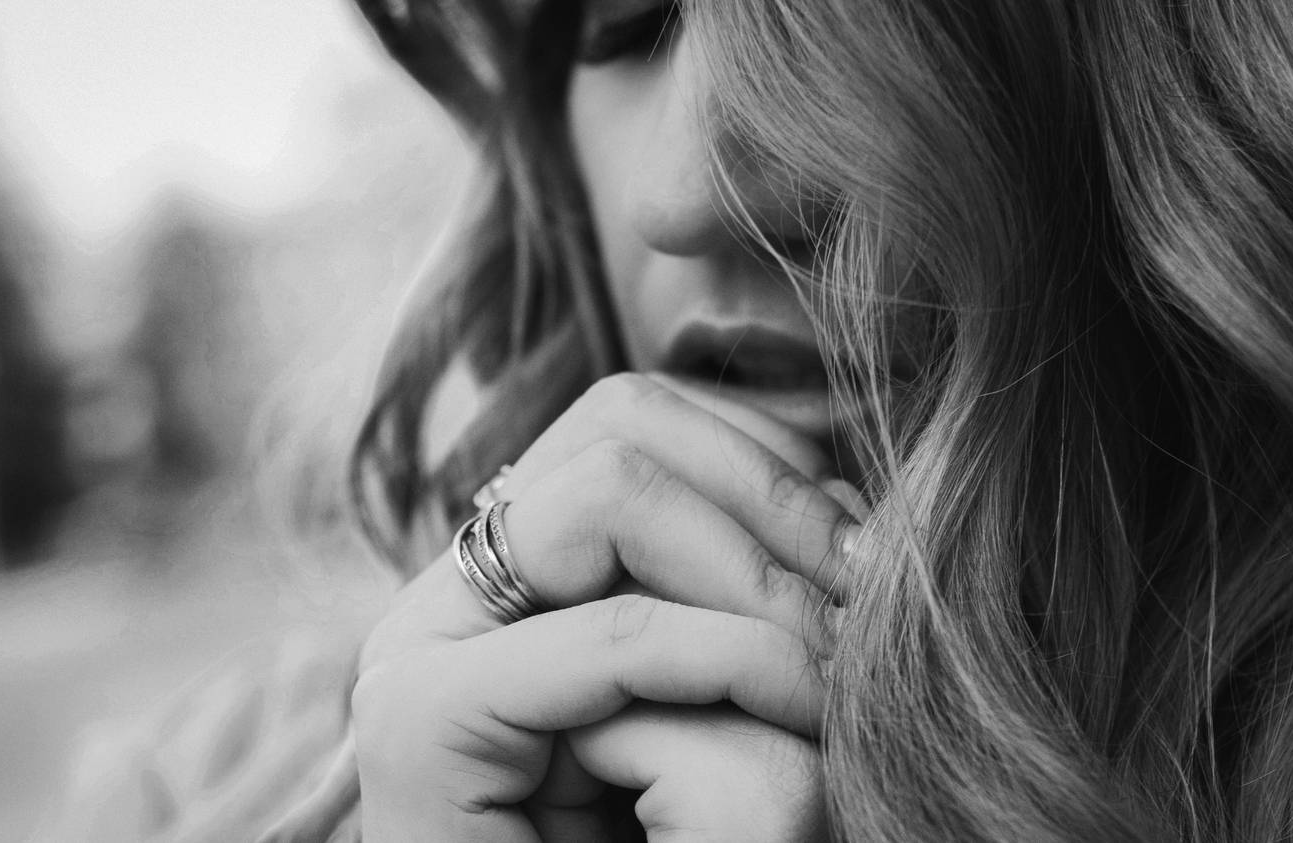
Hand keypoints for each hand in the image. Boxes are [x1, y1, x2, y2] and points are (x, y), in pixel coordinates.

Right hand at [353, 373, 861, 840]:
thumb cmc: (690, 840)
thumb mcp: (748, 679)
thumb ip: (769, 578)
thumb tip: (853, 478)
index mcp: (525, 563)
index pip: (644, 414)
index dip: (773, 455)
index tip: (872, 552)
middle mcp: (464, 584)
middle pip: (622, 419)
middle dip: (774, 493)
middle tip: (868, 588)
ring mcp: (428, 642)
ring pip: (612, 494)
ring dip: (757, 575)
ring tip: (831, 667)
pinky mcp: (420, 724)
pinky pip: (613, 640)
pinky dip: (727, 663)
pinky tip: (800, 719)